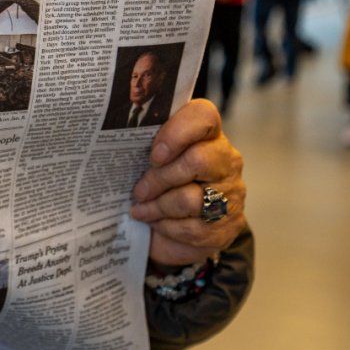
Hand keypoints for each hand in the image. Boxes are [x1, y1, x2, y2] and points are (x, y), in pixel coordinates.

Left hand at [129, 100, 246, 265]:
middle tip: (138, 190)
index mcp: (208, 135)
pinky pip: (193, 228)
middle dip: (160, 178)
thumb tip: (117, 141)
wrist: (177, 232)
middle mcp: (227, 161)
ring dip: (158, 207)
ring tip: (141, 210)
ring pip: (191, 199)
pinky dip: (167, 227)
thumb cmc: (161, 186)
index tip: (154, 155)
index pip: (203, 116)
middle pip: (197, 160)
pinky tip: (156, 223)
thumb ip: (146, 145)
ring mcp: (232, 194)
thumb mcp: (153, 161)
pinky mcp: (229, 226)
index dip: (177, 133)